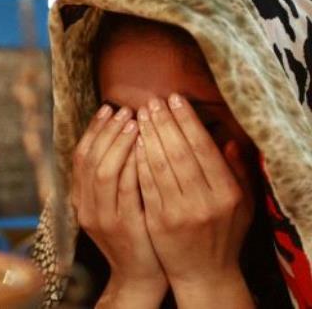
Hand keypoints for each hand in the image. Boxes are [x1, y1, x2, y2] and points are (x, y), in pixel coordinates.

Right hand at [72, 105, 166, 307]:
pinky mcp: (122, 226)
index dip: (93, 130)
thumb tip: (123, 134)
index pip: (80, 156)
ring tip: (134, 122)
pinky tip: (144, 148)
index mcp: (81, 198)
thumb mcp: (116, 203)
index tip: (108, 109)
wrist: (139, 275)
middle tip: (123, 110)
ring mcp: (102, 217)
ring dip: (118, 143)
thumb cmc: (135, 233)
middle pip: (89, 159)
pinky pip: (125, 189)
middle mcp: (85, 206)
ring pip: (103, 171)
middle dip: (106, 130)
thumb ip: (115, 174)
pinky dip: (132, 165)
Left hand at [135, 93, 253, 307]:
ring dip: (148, 137)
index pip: (204, 149)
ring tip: (138, 115)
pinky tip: (132, 143)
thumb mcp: (242, 205)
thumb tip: (228, 139)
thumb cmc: (223, 234)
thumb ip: (238, 172)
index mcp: (227, 194)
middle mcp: (204, 203)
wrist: (204, 274)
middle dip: (164, 123)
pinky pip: (145, 185)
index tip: (175, 100)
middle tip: (152, 101)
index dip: (187, 121)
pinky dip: (138, 161)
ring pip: (159, 167)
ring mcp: (179, 213)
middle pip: (179, 153)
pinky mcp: (157, 221)